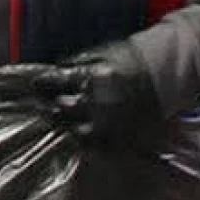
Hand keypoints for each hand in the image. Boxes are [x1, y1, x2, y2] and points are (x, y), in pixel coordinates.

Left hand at [32, 41, 160, 145]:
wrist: (162, 75)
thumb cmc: (129, 59)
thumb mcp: (100, 52)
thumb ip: (74, 63)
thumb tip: (52, 74)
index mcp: (92, 77)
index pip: (55, 83)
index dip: (42, 84)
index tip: (37, 85)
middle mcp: (99, 102)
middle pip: (62, 109)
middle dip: (50, 106)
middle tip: (46, 104)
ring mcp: (110, 123)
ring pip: (75, 131)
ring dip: (65, 124)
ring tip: (61, 118)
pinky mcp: (121, 138)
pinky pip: (94, 146)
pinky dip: (84, 140)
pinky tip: (80, 129)